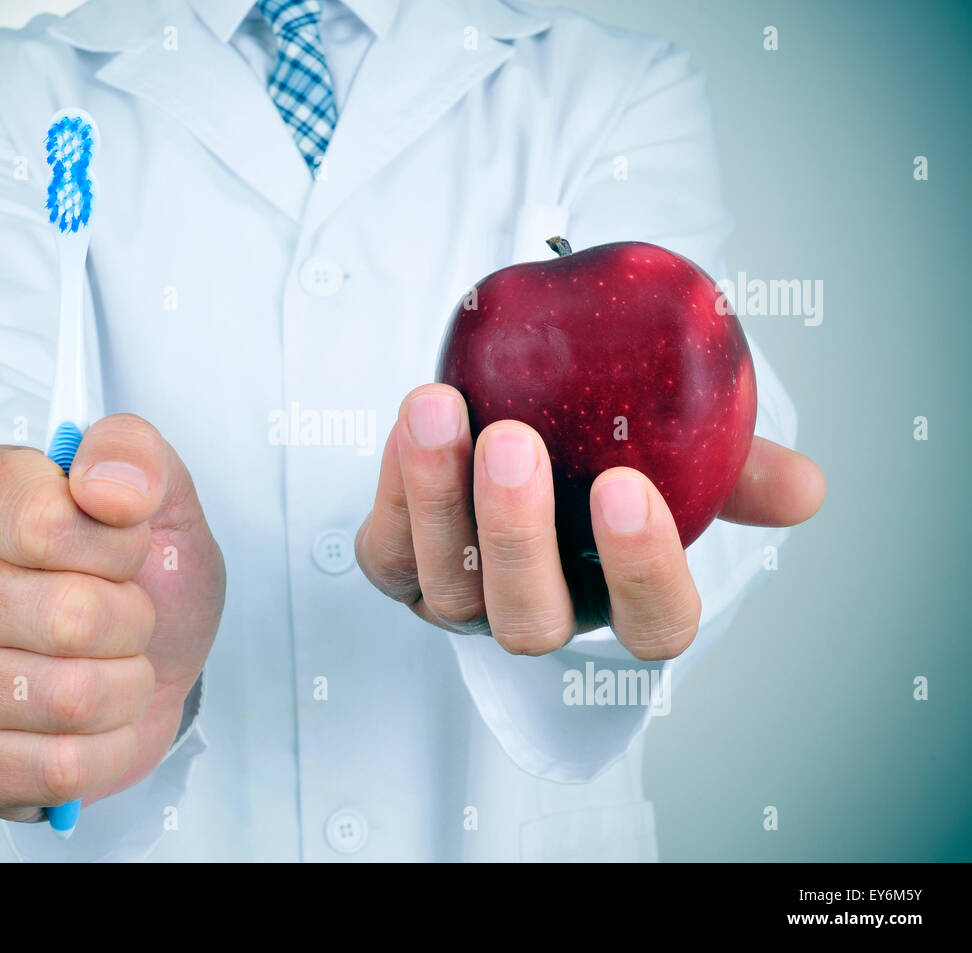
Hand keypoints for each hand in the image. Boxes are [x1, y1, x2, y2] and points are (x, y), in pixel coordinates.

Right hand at [0, 415, 224, 821]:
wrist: (159, 655)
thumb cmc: (149, 572)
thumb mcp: (163, 493)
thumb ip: (135, 456)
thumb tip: (105, 486)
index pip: (47, 524)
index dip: (118, 545)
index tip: (125, 545)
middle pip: (69, 618)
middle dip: (132, 622)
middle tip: (124, 614)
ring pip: (69, 698)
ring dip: (125, 688)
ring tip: (111, 664)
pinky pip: (54, 768)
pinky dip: (106, 750)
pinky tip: (96, 723)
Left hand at [356, 384, 823, 659]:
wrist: (509, 421)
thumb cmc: (597, 455)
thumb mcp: (675, 455)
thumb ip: (732, 467)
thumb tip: (804, 489)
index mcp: (616, 600)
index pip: (651, 626)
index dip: (642, 572)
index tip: (627, 489)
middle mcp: (536, 613)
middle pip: (530, 620)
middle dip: (517, 535)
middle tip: (514, 442)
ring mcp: (459, 600)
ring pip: (444, 587)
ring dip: (437, 497)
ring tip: (439, 408)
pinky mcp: (395, 568)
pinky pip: (385, 549)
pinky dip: (392, 486)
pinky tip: (411, 421)